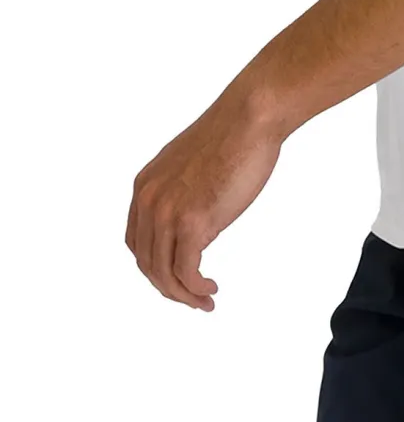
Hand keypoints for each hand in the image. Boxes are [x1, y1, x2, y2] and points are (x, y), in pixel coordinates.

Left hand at [126, 93, 281, 309]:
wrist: (248, 119)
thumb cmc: (233, 138)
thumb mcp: (193, 168)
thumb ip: (185, 193)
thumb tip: (200, 216)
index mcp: (145, 187)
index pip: (138, 241)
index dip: (155, 267)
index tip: (179, 277)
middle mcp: (148, 201)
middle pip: (146, 262)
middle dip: (168, 287)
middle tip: (193, 299)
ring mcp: (168, 212)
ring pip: (162, 272)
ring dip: (182, 294)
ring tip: (204, 302)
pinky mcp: (192, 221)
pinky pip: (184, 271)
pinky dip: (195, 289)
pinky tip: (211, 290)